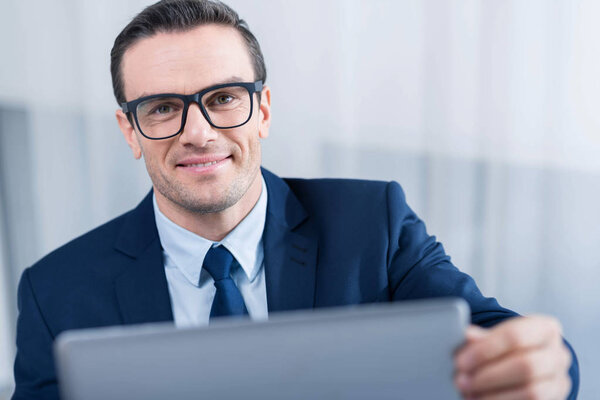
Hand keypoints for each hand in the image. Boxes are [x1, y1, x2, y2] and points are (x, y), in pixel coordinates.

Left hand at [454, 315, 571, 399]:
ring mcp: (560, 380)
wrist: (530, 364)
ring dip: (495, 395)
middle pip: (525, 365)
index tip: (460, 361)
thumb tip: (465, 336)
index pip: (515, 335)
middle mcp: (558, 354)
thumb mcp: (497, 337)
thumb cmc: (509, 347)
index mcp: (545, 328)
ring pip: (532, 391)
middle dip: (488, 375)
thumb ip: (482, 337)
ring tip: (469, 393)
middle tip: (461, 380)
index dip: (485, 349)